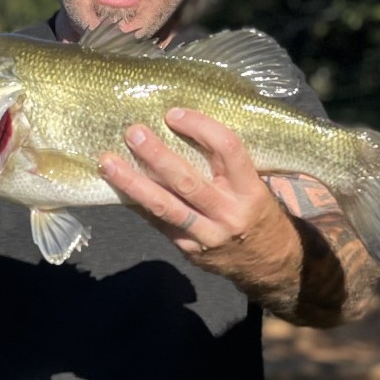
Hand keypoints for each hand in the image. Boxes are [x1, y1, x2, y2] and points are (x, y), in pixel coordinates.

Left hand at [97, 108, 297, 287]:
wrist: (271, 265)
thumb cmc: (259, 214)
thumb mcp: (256, 187)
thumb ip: (227, 165)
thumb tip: (182, 129)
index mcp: (250, 190)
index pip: (227, 150)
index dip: (200, 127)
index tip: (174, 114)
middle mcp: (228, 213)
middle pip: (187, 181)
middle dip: (157, 156)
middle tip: (133, 133)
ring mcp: (207, 235)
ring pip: (164, 207)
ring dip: (133, 183)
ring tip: (108, 162)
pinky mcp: (189, 249)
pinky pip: (158, 223)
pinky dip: (137, 204)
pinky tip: (117, 187)